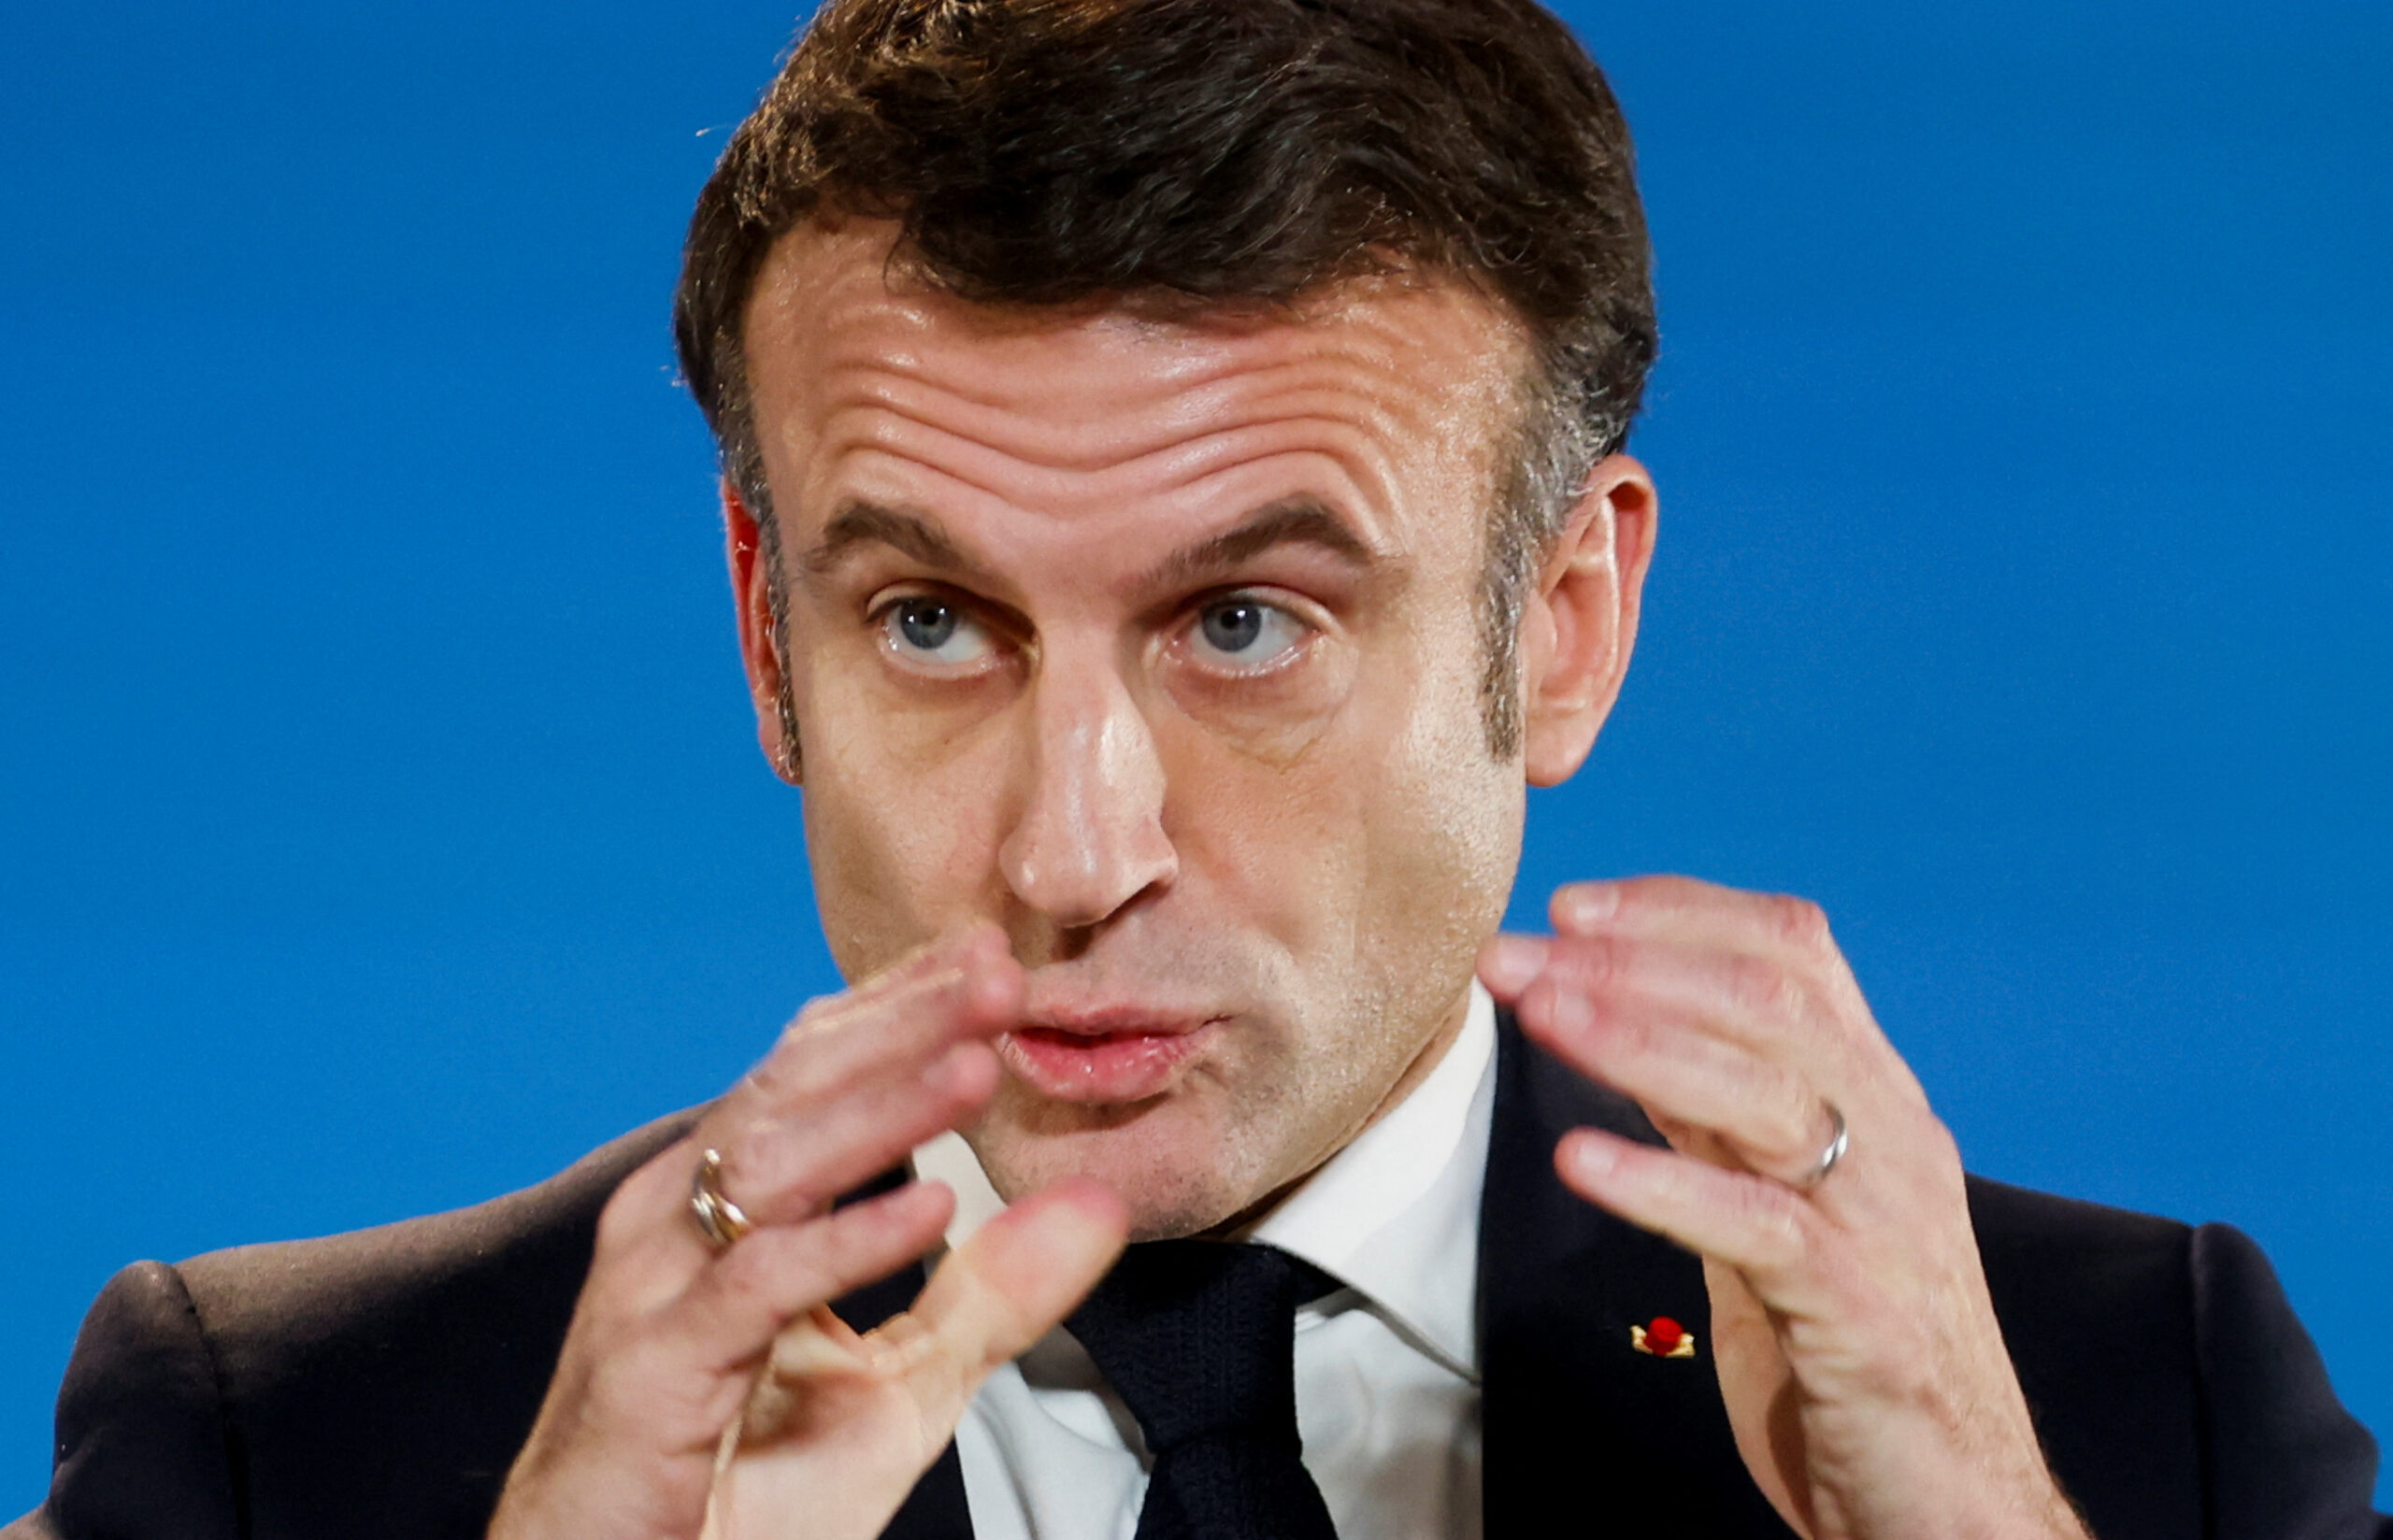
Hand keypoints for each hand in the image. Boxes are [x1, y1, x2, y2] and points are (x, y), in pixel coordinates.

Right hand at [490, 923, 1128, 1539]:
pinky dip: (848, 1240)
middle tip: (999, 977)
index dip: (898, 1004)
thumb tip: (1099, 1207)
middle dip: (901, 1025)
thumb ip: (992, 1295)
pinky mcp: (653, 1368)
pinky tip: (928, 1205)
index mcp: (722, 1203)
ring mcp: (656, 1288)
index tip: (991, 954)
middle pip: (794, 1088)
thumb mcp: (899, 1384)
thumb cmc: (734, 1493)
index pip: (810, 1067)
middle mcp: (677, 1221)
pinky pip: (757, 1283)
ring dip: (884, 1108)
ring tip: (979, 1066)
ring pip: (774, 1163)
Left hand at [1479, 877, 2086, 1539]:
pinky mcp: (1860, 1313)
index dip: (1679, 912)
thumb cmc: (1852, 1346)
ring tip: (1536, 1013)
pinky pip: (1757, 1226)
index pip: (1793, 951)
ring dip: (1633, 1040)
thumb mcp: (1774, 1202)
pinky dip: (1662, 1183)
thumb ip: (1716, 1115)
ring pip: (1765, 1092)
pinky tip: (1581, 1160)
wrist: (1951, 1504)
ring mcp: (1882, 1221)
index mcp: (1874, 1097)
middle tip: (1517, 956)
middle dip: (1631, 963)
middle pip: (1770, 1001)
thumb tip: (1623, 1017)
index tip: (1571, 905)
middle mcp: (1890, 1137)